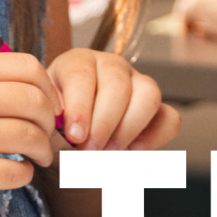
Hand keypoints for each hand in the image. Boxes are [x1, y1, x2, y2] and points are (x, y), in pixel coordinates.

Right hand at [0, 52, 60, 207]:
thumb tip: (45, 96)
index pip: (28, 67)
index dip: (48, 87)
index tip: (49, 105)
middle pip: (35, 102)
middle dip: (49, 121)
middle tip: (48, 135)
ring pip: (30, 138)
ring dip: (43, 150)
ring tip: (39, 156)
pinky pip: (16, 173)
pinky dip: (24, 175)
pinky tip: (16, 172)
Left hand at [48, 47, 179, 151]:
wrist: (68, 150)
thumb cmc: (54, 131)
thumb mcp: (46, 124)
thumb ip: (54, 127)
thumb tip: (70, 133)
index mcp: (77, 63)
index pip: (82, 75)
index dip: (80, 106)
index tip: (74, 136)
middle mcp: (110, 66)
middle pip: (117, 84)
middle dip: (104, 122)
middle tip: (89, 150)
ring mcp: (137, 84)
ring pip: (148, 93)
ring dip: (129, 127)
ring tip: (109, 152)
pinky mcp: (157, 109)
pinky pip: (169, 117)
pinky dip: (155, 136)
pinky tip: (134, 151)